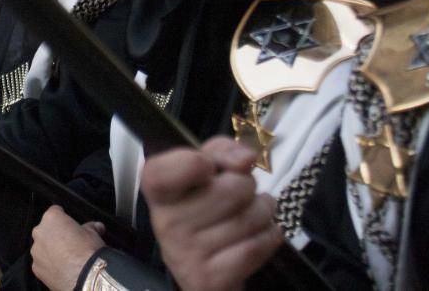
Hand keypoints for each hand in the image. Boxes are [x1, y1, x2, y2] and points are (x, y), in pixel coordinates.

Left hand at [31, 206, 104, 290]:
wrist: (85, 277)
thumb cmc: (88, 250)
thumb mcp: (93, 233)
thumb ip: (90, 227)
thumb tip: (96, 227)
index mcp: (52, 218)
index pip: (55, 211)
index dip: (63, 217)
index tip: (70, 224)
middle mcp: (40, 233)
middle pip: (45, 230)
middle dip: (55, 234)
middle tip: (68, 242)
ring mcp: (36, 252)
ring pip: (42, 247)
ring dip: (50, 250)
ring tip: (65, 258)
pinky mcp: (36, 269)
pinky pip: (42, 263)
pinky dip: (49, 265)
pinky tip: (61, 269)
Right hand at [141, 137, 282, 290]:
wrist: (205, 267)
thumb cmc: (207, 207)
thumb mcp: (208, 170)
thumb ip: (222, 151)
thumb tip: (246, 158)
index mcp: (159, 192)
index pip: (163, 172)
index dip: (195, 162)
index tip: (209, 168)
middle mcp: (166, 223)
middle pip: (233, 188)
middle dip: (248, 186)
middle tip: (240, 195)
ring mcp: (186, 254)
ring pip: (251, 216)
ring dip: (264, 211)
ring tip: (253, 214)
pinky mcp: (210, 279)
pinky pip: (257, 245)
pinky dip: (268, 236)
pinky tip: (257, 236)